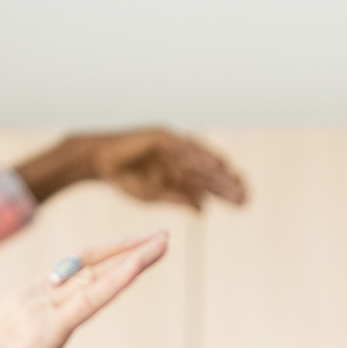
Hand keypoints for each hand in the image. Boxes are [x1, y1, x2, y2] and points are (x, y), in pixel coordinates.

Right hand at [0, 231, 169, 347]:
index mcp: (21, 301)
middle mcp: (30, 297)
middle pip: (87, 264)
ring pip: (94, 276)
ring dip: (133, 256)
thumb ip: (36, 341)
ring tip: (163, 243)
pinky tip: (139, 266)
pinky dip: (118, 279)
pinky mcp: (45, 333)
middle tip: (161, 237)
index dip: (105, 257)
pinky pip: (90, 300)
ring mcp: (37, 312)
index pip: (71, 270)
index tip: (134, 250)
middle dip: (127, 248)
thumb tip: (48, 340)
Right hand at [19, 129, 248, 209]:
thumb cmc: (123, 178)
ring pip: (202, 160)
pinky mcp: (163, 136)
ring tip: (237, 183)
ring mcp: (173, 145)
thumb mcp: (154, 194)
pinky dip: (201, 158)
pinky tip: (217, 167)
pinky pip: (186, 148)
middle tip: (247, 195)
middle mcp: (180, 156)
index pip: (207, 183)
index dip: (225, 192)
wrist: (99, 162)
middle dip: (228, 183)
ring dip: (220, 172)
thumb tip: (204, 211)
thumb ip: (179, 199)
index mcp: (179, 171)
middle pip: (210, 171)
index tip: (244, 203)